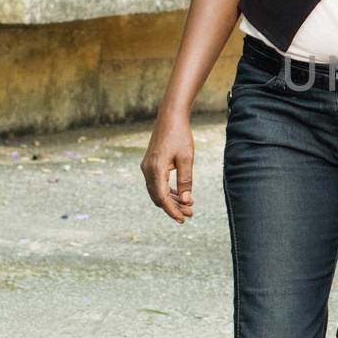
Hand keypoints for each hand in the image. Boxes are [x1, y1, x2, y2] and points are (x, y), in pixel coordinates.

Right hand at [141, 107, 194, 222]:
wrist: (170, 117)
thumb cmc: (180, 136)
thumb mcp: (186, 159)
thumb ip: (186, 180)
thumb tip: (186, 201)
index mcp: (155, 169)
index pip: (162, 198)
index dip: (172, 211)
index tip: (183, 219)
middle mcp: (147, 170)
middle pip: (158, 197)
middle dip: (173, 207)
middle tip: (190, 214)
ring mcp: (147, 167)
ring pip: (157, 191)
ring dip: (172, 200)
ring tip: (188, 207)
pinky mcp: (150, 165)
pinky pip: (158, 184)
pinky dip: (168, 191)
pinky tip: (181, 195)